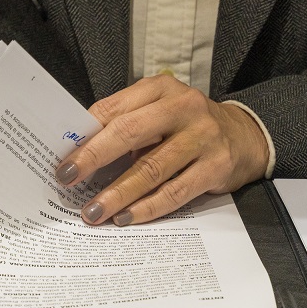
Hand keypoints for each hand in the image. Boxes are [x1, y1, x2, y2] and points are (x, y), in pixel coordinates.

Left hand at [55, 75, 268, 225]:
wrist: (245, 137)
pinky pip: (174, 192)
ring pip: (150, 169)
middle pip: (129, 133)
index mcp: (160, 89)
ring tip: (94, 211)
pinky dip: (147, 208)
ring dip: (117, 194)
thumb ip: (125, 122)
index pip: (113, 109)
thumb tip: (79, 151)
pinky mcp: (215, 167)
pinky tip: (126, 218)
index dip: (84, 135)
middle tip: (68, 179)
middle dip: (93, 158)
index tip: (61, 159)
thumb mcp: (159, 110)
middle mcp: (183, 108)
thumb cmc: (188, 126)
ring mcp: (202, 138)